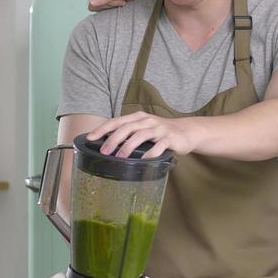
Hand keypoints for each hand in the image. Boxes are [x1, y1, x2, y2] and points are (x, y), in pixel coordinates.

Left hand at [86, 110, 204, 159]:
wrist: (186, 132)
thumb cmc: (160, 132)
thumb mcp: (144, 128)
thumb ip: (129, 133)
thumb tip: (106, 143)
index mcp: (138, 117)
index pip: (117, 121)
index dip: (102, 129)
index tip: (90, 138)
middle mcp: (148, 121)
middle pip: (127, 127)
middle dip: (113, 139)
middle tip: (104, 152)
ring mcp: (159, 129)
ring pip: (141, 135)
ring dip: (128, 146)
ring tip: (120, 157)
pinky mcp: (170, 139)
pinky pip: (159, 146)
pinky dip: (150, 153)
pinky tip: (143, 160)